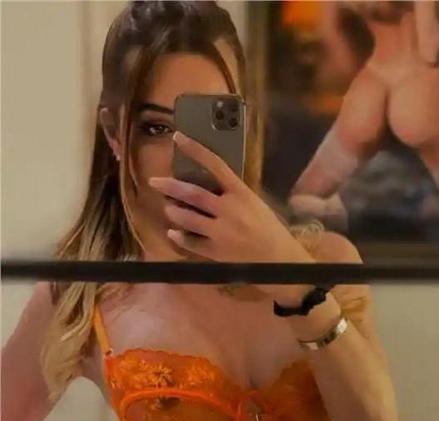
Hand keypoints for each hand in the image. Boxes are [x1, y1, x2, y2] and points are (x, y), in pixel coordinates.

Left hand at [148, 131, 316, 305]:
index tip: (178, 137)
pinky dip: (180, 237)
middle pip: (193, 194)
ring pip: (187, 218)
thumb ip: (235, 196)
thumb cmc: (271, 231)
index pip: (215, 165)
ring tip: (168, 208)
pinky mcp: (216, 252)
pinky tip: (173, 233)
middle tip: (154, 181)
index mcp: (241, 194)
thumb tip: (212, 186)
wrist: (279, 261)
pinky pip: (191, 242)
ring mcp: (220, 232)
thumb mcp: (256, 205)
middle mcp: (228, 210)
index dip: (195, 150)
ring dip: (174, 212)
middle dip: (170, 186)